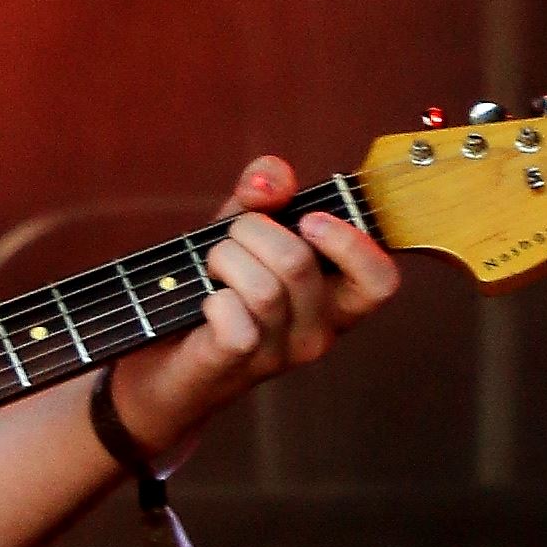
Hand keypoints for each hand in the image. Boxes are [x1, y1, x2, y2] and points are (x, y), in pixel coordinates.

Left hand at [109, 156, 404, 461]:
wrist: (166, 357)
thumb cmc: (218, 284)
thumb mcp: (244, 225)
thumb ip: (265, 189)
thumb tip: (273, 182)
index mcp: (334, 298)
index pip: (380, 282)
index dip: (351, 243)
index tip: (309, 219)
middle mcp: (318, 332)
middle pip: (298, 262)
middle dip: (251, 230)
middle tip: (230, 240)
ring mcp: (280, 354)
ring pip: (263, 287)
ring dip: (224, 259)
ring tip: (213, 267)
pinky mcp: (239, 364)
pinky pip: (235, 317)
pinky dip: (213, 298)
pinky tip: (207, 302)